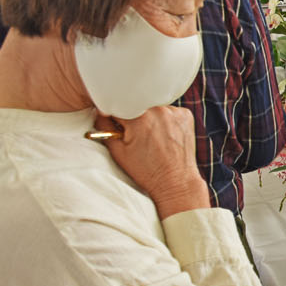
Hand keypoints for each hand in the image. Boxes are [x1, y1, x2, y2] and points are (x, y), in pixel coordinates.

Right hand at [95, 107, 209, 219]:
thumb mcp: (118, 151)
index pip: (118, 106)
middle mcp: (158, 111)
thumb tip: (99, 111)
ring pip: (153, 107)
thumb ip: (104, 127)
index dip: (116, 117)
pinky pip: (169, 111)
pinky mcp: (186, 115)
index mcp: (139, 118)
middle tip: (137, 135)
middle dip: (134, 117)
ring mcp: (174, 112)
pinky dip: (165, 119)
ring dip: (150, 116)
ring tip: (152, 137)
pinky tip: (165, 135)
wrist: (175, 181)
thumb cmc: (146, 170)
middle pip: (137, 105)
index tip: (118, 127)